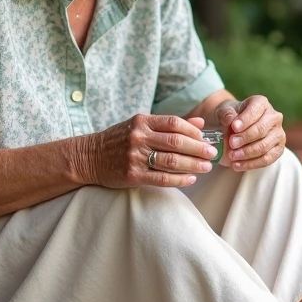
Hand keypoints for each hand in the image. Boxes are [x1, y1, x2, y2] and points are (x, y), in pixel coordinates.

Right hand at [85, 114, 217, 188]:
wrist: (89, 157)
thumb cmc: (119, 140)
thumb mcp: (141, 126)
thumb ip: (169, 125)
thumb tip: (200, 125)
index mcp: (142, 121)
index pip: (174, 123)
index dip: (193, 131)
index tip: (206, 138)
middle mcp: (138, 137)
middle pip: (176, 142)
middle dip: (198, 148)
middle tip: (213, 153)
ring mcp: (134, 156)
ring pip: (171, 161)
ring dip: (193, 164)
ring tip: (206, 167)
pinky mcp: (132, 175)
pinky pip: (161, 178)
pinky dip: (179, 179)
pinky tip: (190, 179)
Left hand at [215, 96, 285, 170]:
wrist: (235, 128)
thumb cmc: (231, 117)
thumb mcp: (224, 111)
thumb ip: (226, 114)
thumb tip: (230, 120)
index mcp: (261, 103)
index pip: (255, 111)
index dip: (245, 120)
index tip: (234, 128)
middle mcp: (274, 116)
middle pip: (261, 130)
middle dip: (245, 138)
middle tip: (231, 144)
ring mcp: (278, 133)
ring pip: (264, 146)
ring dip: (247, 153)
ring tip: (232, 157)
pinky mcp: (278, 149)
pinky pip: (267, 159)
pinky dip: (252, 164)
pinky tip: (238, 165)